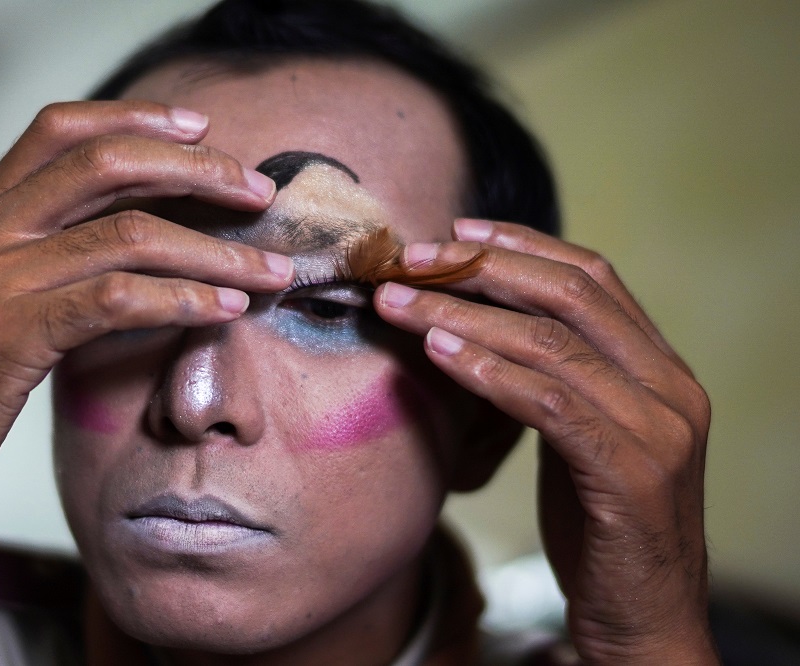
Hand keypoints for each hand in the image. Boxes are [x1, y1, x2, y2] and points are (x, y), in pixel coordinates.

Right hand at [0, 100, 292, 657]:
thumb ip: (48, 255)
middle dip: (198, 170)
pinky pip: (117, 299)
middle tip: (258, 193)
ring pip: (128, 234)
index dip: (139, 117)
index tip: (204, 128)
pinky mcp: (9, 335)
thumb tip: (144, 233)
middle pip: (107, 163)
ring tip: (271, 271)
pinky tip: (226, 311)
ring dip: (216, 251)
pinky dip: (184, 300)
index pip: (61, 128)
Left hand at [374, 219, 716, 663]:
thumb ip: (555, 379)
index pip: (592, 276)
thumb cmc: (600, 526)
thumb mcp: (582, 436)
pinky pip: (550, 405)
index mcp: (660, 368)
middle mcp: (671, 386)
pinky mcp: (632, 474)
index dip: (521, 244)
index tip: (455, 230)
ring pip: (552, 344)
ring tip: (400, 303)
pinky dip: (489, 372)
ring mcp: (658, 429)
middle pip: (570, 295)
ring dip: (464, 316)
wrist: (645, 620)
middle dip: (482, 268)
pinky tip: (438, 354)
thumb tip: (475, 327)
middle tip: (412, 260)